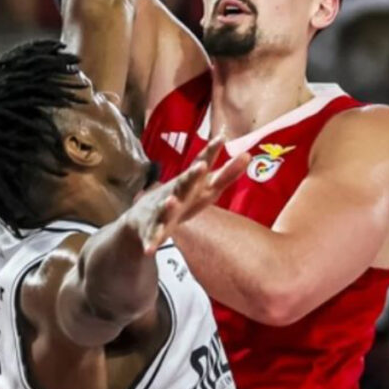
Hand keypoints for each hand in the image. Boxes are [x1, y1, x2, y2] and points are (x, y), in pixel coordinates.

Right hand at [127, 137, 248, 253]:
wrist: (140, 220)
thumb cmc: (181, 199)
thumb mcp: (204, 188)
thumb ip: (225, 173)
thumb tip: (248, 155)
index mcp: (190, 183)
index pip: (201, 164)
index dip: (210, 152)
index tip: (221, 139)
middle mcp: (175, 192)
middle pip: (184, 183)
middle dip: (191, 175)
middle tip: (201, 166)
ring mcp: (161, 210)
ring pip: (165, 208)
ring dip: (169, 205)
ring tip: (172, 201)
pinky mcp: (150, 230)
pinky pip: (152, 237)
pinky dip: (151, 241)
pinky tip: (150, 249)